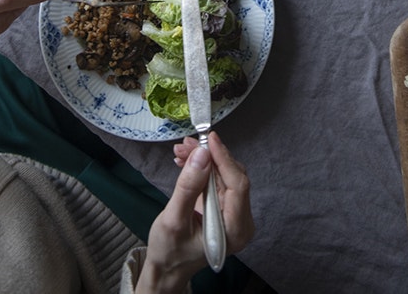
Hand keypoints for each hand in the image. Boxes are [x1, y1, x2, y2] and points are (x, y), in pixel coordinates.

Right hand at [136, 132, 253, 292]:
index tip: (210, 139)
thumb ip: (188, 187)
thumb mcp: (173, 220)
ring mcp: (233, 213)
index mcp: (235, 230)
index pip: (238, 185)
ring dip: (204, 159)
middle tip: (188, 143)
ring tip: (182, 150)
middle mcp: (240, 221)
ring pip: (224, 175)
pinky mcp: (223, 207)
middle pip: (232, 176)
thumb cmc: (170, 252)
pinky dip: (202, 168)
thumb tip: (201, 155)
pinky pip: (217, 180)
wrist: (167, 267)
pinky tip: (186, 160)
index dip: (224, 159)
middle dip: (210, 156)